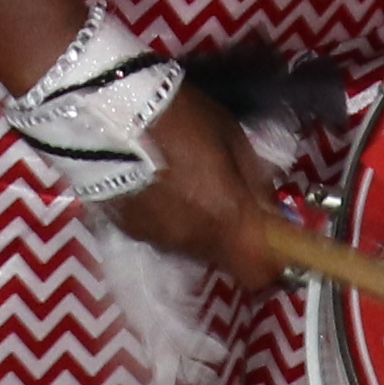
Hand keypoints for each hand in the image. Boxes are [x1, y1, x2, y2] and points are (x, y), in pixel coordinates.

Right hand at [107, 84, 300, 283]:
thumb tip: (269, 210)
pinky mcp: (130, 230)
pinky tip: (158, 184)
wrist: (109, 111)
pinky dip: (170, 216)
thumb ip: (255, 182)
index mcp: (226, 218)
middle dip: (234, 236)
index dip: (272, 261)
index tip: (274, 236)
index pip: (260, 273)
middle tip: (229, 198)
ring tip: (187, 184)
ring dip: (201, 225)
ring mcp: (159, 240)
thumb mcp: (231, 136)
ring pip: (194, 247)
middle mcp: (194, 241)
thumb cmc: (182, 116)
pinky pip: (164, 234)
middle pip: (226, 260)